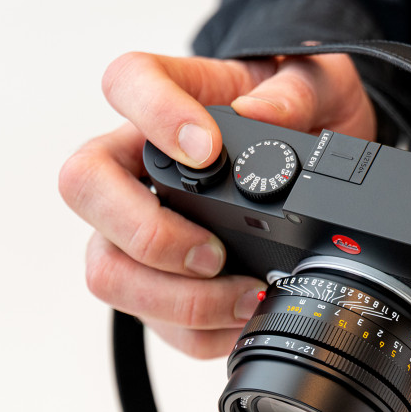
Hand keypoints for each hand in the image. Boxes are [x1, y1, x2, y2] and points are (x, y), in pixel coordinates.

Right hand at [59, 52, 374, 357]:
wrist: (325, 157)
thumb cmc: (304, 113)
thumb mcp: (319, 87)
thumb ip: (294, 94)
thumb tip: (259, 118)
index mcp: (171, 99)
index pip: (128, 81)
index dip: (153, 115)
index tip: (206, 150)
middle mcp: (137, 163)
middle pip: (84, 186)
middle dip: (146, 232)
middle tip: (213, 251)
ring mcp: (137, 228)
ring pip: (106, 268)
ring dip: (173, 297)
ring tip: (242, 294)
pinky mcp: (158, 283)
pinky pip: (155, 321)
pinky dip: (200, 330)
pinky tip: (244, 316)